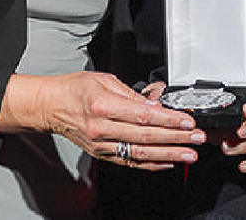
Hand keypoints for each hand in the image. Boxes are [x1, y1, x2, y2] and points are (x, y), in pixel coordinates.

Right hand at [0, 71, 203, 169]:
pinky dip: (150, 164)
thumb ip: (131, 94)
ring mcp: (100, 144)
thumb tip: (155, 105)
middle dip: (175, 137)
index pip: (142, 115)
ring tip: (189, 154)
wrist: (48, 106)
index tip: (187, 121)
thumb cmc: (72, 90)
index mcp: (101, 105)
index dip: (168, 119)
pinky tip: (167, 162)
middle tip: (197, 138)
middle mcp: (100, 128)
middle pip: (145, 135)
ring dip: (168, 154)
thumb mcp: (102, 80)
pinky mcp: (101, 153)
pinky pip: (129, 162)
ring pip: (140, 152)